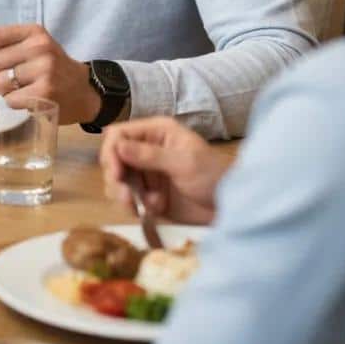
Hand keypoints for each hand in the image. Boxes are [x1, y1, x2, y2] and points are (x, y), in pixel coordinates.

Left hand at [0, 24, 100, 124]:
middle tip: (10, 78)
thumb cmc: (51, 68)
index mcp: (33, 32)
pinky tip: (29, 98)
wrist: (83, 91)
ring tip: (21, 88)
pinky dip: (14, 102)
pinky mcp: (46, 93)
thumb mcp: (28, 48)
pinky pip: (11, 99)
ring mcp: (45, 70)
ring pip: (0, 82)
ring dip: (4, 90)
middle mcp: (40, 47)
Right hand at [99, 117, 230, 224]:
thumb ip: (150, 155)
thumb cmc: (213, 177)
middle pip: (113, 158)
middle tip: (126, 197)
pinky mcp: (148, 194)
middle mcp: (146, 149)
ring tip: (139, 207)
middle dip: (115, 177)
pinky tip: (152, 211)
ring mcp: (146, 173)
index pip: (119, 134)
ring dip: (122, 194)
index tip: (117, 174)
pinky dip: (133, 206)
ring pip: (117, 180)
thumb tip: (118, 146)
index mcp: (156, 132)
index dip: (112, 152)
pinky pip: (128, 198)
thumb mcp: (184, 163)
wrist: (232, 208)